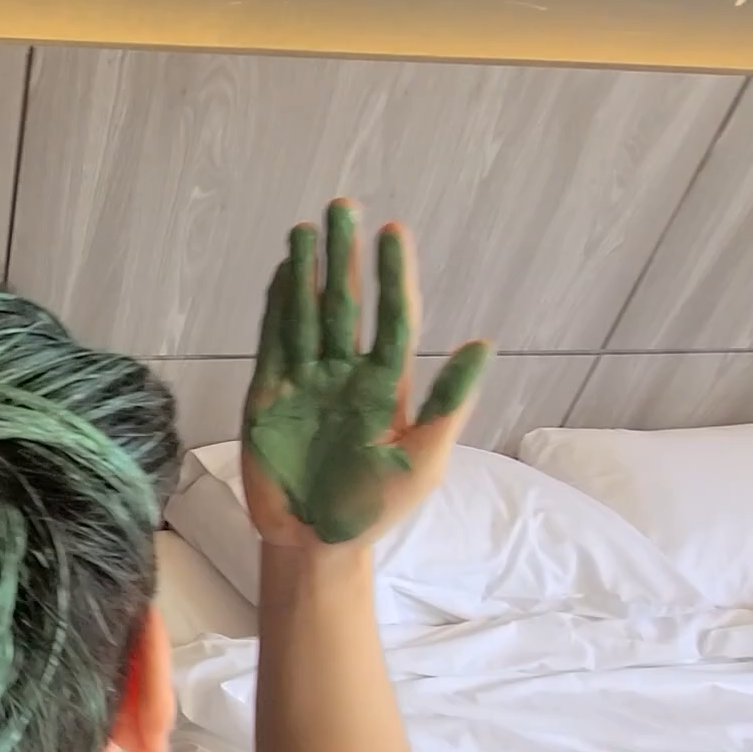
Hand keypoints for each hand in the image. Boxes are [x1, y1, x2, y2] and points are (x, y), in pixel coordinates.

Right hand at [241, 199, 490, 548]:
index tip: (393, 233)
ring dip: (306, 272)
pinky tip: (280, 275)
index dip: (394, 276)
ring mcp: (306, 381)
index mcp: (388, 386)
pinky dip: (276, 307)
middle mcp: (347, 373)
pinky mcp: (268, 394)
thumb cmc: (373, 507)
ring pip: (307, 314)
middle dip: (345, 257)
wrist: (313, 544)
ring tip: (307, 229)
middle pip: (347, 304)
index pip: (393, 318)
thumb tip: (484, 344)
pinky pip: (273, 342)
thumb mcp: (422, 460)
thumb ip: (449, 404)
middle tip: (343, 208)